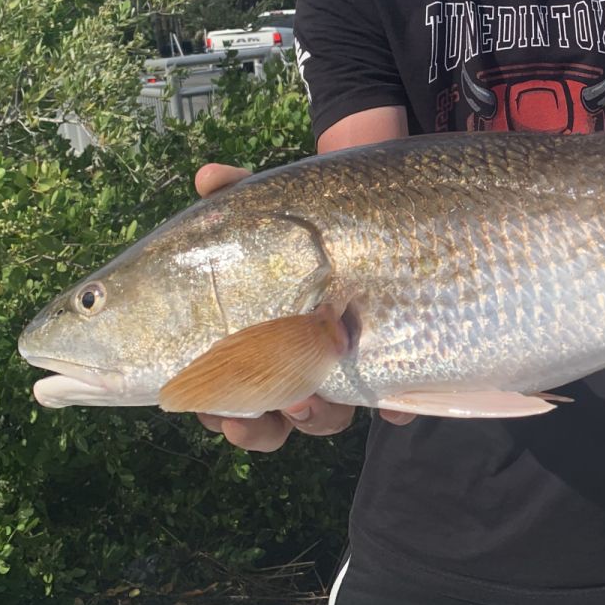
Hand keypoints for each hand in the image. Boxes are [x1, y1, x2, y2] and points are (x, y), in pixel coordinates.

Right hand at [190, 163, 413, 452]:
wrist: (374, 209)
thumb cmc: (307, 219)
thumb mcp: (272, 206)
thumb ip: (237, 195)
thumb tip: (208, 177)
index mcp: (254, 342)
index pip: (225, 393)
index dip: (216, 408)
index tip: (213, 405)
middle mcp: (296, 365)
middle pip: (271, 421)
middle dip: (262, 426)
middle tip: (262, 408)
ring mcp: (345, 370)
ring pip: (326, 417)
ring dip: (315, 417)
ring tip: (310, 396)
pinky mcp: (395, 364)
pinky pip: (395, 399)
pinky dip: (392, 406)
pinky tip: (391, 405)